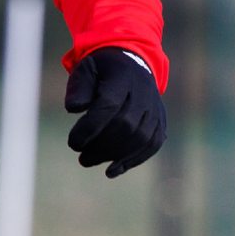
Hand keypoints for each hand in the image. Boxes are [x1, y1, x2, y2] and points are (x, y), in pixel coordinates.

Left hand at [65, 47, 165, 178]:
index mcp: (122, 78)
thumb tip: (74, 108)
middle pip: (125, 125)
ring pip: (139, 138)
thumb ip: (78, 88)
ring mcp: (155, 109)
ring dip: (113, 155)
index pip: (108, 106)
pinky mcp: (161, 122)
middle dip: (100, 145)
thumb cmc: (103, 71)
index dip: (90, 128)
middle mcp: (144, 93)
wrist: (133, 64)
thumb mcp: (86, 70)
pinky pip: (152, 145)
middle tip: (81, 155)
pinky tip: (112, 171)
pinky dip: (133, 161)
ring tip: (88, 160)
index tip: (73, 143)